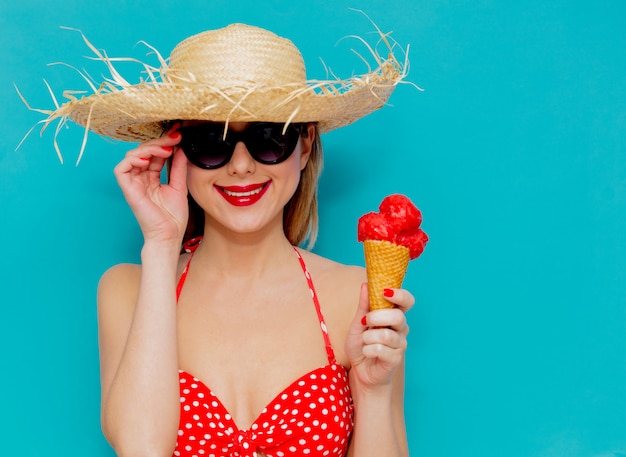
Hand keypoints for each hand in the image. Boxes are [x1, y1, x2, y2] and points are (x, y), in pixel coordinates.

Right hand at [113, 124, 188, 243]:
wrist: (169, 235)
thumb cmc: (173, 217)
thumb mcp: (179, 186)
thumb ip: (178, 167)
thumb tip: (182, 148)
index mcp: (153, 177)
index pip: (155, 154)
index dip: (165, 142)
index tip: (179, 133)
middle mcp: (141, 178)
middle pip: (144, 151)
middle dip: (159, 142)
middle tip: (174, 137)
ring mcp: (134, 183)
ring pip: (133, 156)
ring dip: (149, 149)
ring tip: (166, 150)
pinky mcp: (128, 189)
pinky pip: (121, 169)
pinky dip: (132, 160)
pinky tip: (148, 161)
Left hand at [345, 284, 413, 390]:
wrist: (360, 370)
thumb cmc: (361, 344)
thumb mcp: (358, 323)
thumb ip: (364, 305)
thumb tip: (366, 284)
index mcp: (394, 316)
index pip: (407, 301)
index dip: (400, 294)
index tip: (385, 292)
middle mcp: (401, 328)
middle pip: (398, 316)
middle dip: (377, 316)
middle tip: (365, 321)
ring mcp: (400, 344)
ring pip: (386, 335)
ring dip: (368, 337)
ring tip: (364, 341)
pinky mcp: (396, 359)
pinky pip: (380, 349)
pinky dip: (368, 349)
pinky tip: (367, 352)